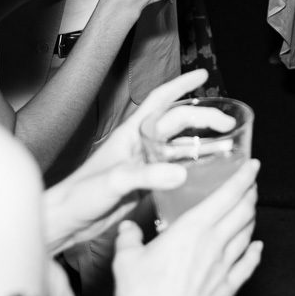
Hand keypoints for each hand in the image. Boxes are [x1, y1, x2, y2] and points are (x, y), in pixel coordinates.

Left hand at [41, 70, 209, 254]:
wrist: (66, 221)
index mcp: (130, 134)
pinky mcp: (144, 183)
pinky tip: (206, 172)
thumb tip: (181, 173)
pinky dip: (193, 166)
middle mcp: (139, 144)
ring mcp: (143, 163)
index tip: (201, 74)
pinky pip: (175, 168)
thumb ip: (146, 176)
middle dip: (204, 118)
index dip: (181, 85)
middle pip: (177, 122)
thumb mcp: (114, 182)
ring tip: (226, 144)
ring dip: (201, 141)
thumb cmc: (79, 197)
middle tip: (228, 123)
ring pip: (179, 145)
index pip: (159, 101)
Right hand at [111, 154, 261, 295]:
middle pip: (243, 212)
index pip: (227, 195)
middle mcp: (214, 244)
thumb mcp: (127, 261)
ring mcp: (224, 267)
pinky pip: (248, 266)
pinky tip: (257, 247)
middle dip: (250, 194)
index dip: (243, 178)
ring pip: (247, 235)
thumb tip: (126, 229)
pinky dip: (255, 253)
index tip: (253, 165)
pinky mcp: (227, 289)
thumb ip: (128, 240)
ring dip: (252, 219)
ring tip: (250, 210)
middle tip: (252, 184)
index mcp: (192, 230)